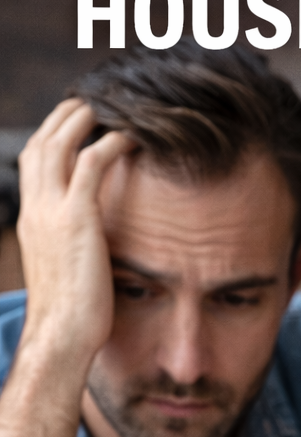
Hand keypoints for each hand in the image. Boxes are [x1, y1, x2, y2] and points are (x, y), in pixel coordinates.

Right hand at [16, 99, 134, 366]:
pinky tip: (133, 136)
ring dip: (86, 117)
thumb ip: (72, 248)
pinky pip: (93, 162)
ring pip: (61, 142)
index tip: (75, 122)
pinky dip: (112, 142)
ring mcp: (52, 210)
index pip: (33, 161)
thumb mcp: (66, 272)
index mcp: (31, 219)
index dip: (53, 136)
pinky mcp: (77, 218)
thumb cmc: (70, 316)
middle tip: (94, 100)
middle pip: (42, 142)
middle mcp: (35, 208)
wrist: (61, 337)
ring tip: (114, 105)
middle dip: (66, 115)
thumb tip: (90, 247)